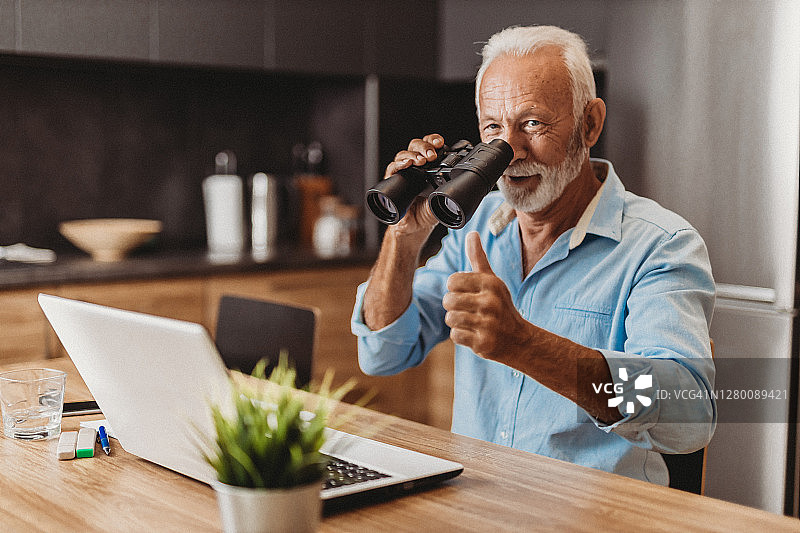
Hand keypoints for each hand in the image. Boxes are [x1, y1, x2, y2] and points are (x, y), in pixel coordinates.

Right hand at [383, 134, 444, 236]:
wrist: (416, 226)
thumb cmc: (429, 210)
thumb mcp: (445, 197)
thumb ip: (451, 188)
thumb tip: (463, 181)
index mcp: (429, 165)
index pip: (429, 145)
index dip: (434, 140)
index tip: (441, 143)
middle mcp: (414, 166)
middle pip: (416, 146)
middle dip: (424, 147)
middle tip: (432, 155)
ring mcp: (403, 172)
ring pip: (404, 154)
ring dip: (413, 155)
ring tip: (422, 160)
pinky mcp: (392, 181)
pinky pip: (392, 169)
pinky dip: (399, 164)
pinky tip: (406, 164)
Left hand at [443, 232, 533, 361]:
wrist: (519, 340)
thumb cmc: (500, 306)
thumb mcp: (492, 281)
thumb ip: (478, 257)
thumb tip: (471, 233)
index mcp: (490, 283)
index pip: (452, 281)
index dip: (455, 288)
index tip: (467, 293)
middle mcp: (490, 302)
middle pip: (448, 300)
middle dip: (454, 306)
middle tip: (469, 310)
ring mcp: (487, 323)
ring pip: (450, 318)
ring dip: (457, 322)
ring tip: (471, 321)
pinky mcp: (483, 342)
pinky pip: (455, 335)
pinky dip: (461, 336)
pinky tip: (474, 334)